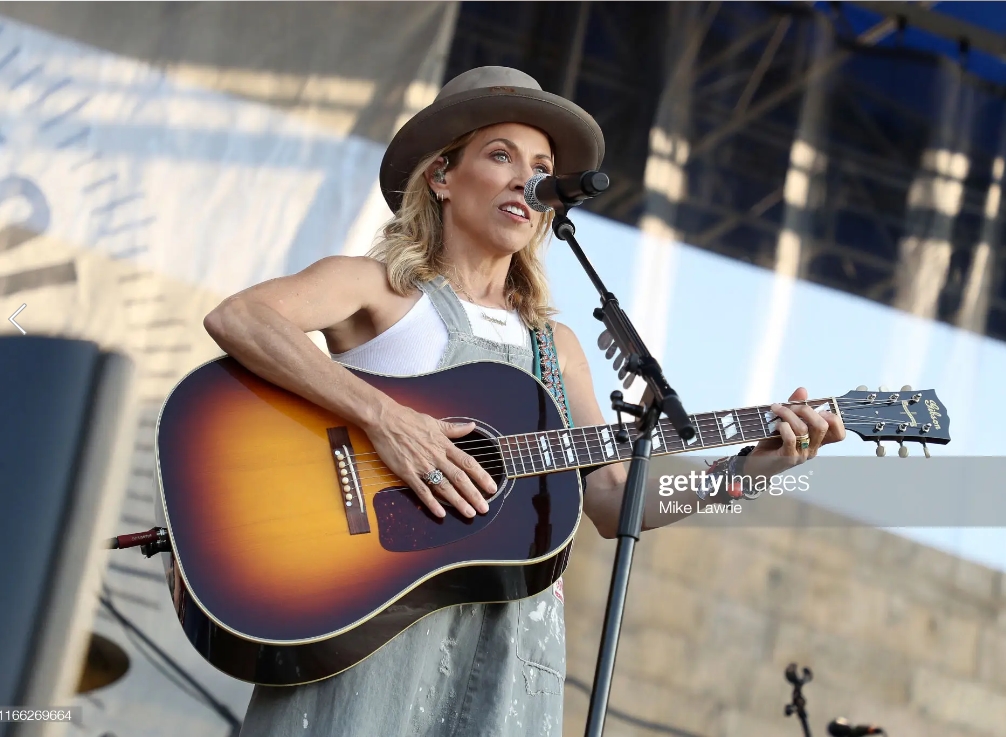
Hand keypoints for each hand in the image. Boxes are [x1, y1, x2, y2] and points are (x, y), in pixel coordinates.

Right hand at [363, 400, 496, 518]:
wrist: (384, 419)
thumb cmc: (408, 419)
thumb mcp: (434, 422)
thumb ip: (454, 429)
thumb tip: (471, 426)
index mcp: (444, 445)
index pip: (468, 462)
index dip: (481, 476)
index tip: (492, 487)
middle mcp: (436, 456)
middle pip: (459, 478)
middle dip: (473, 494)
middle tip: (484, 508)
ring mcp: (422, 465)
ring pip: (443, 486)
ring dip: (457, 501)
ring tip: (469, 513)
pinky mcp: (406, 472)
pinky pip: (421, 490)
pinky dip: (431, 502)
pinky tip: (440, 513)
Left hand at [746, 387, 845, 476]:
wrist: (757, 465)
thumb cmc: (773, 444)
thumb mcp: (785, 422)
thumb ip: (795, 407)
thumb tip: (802, 390)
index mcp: (816, 440)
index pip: (839, 434)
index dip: (834, 418)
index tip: (817, 409)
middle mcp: (812, 448)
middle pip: (822, 426)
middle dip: (806, 410)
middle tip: (790, 406)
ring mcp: (801, 454)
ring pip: (803, 429)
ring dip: (788, 414)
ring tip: (776, 409)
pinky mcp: (787, 457)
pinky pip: (790, 438)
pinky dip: (783, 426)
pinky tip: (775, 424)